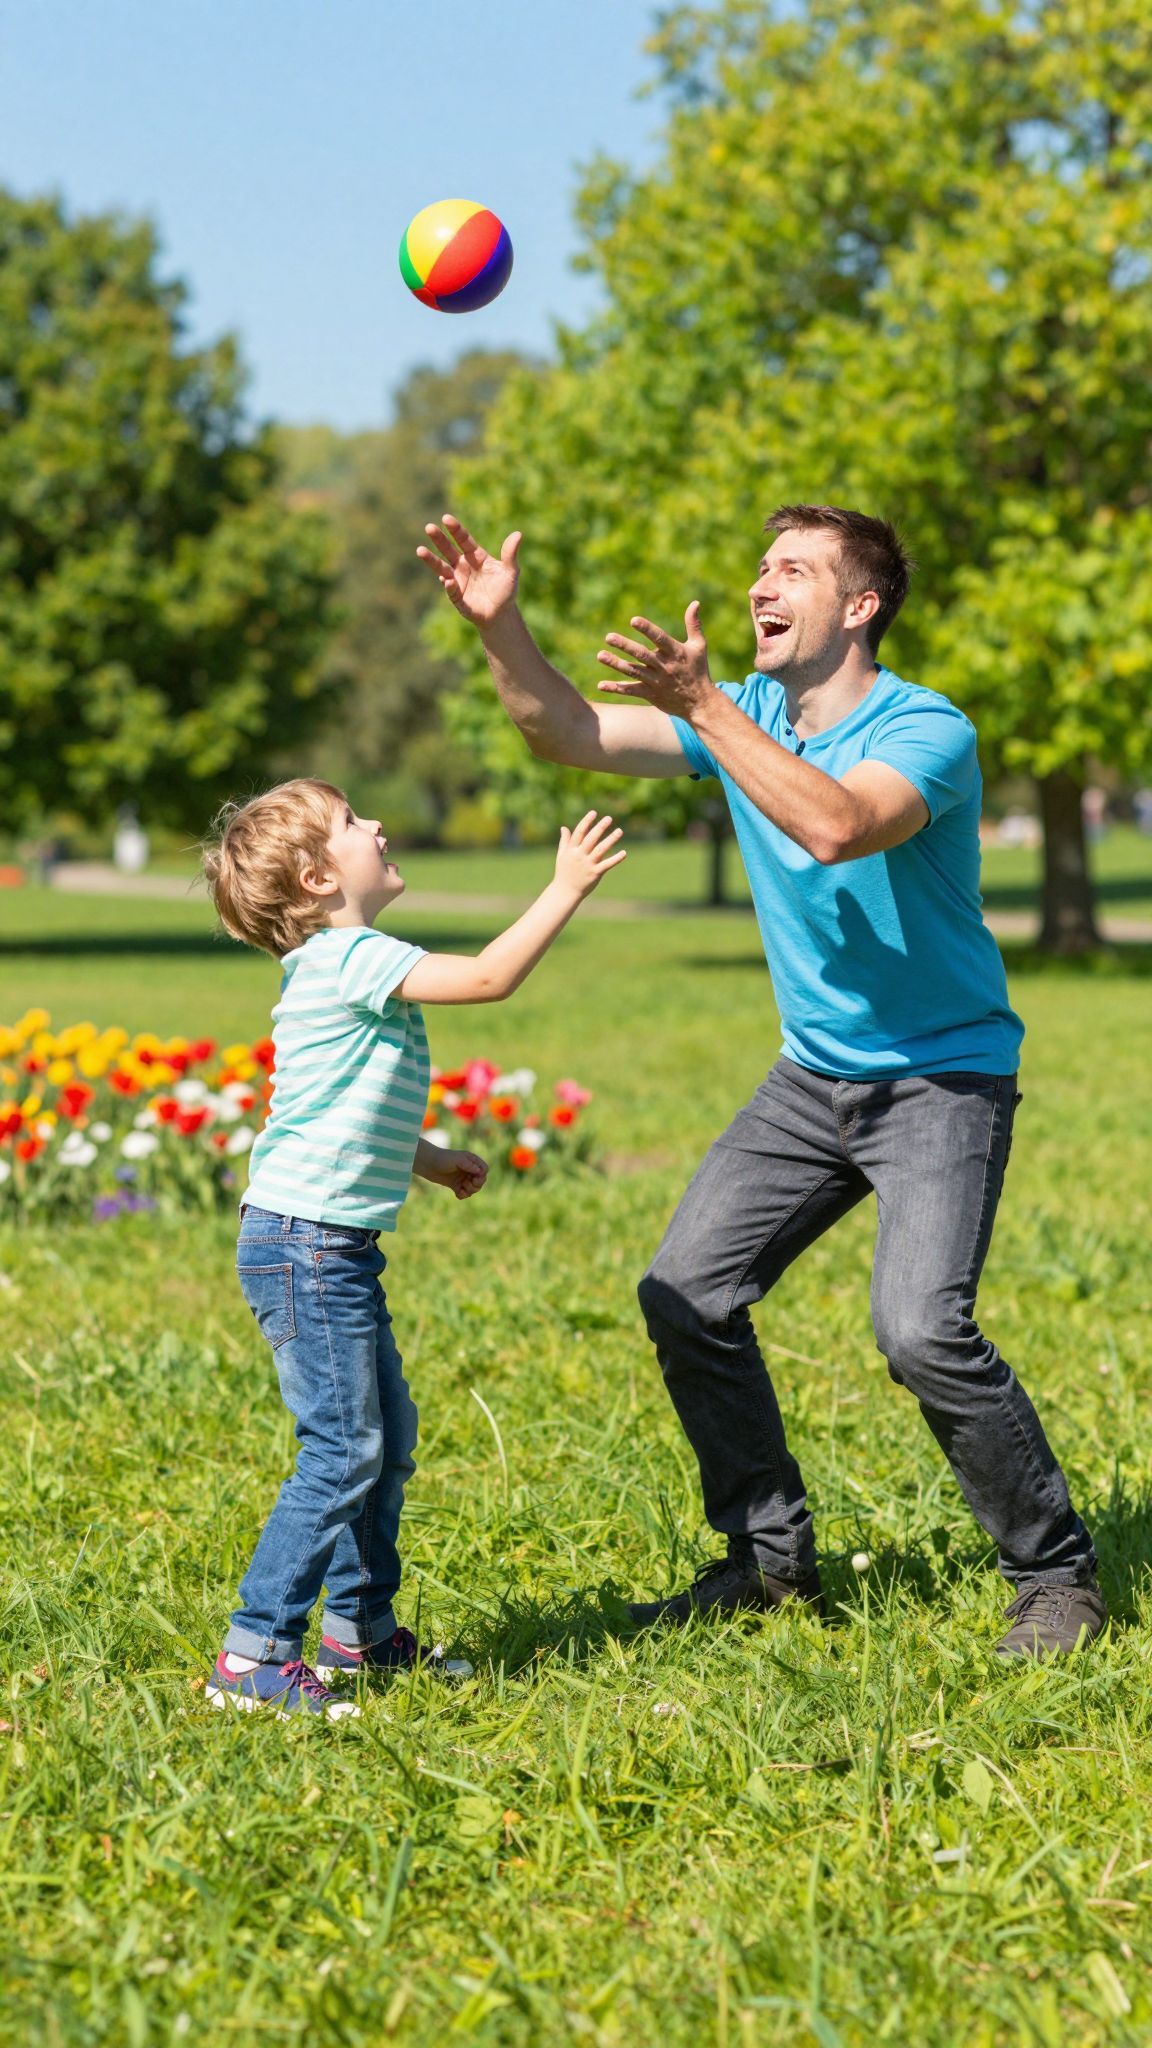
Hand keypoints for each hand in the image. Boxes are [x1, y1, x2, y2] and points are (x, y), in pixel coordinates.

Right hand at [416, 512, 520, 626]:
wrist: (501, 615)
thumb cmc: (506, 591)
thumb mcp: (511, 572)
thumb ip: (510, 554)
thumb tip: (518, 534)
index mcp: (475, 556)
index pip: (464, 539)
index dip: (455, 530)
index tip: (446, 519)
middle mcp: (463, 566)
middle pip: (448, 550)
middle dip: (439, 539)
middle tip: (429, 527)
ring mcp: (457, 581)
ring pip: (441, 568)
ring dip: (432, 560)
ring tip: (420, 550)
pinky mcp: (456, 597)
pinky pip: (451, 590)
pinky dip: (449, 586)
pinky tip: (448, 581)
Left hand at [418, 1145, 488, 1200]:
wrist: (427, 1164)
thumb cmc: (442, 1158)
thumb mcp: (457, 1159)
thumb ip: (469, 1165)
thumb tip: (480, 1172)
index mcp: (471, 1161)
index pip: (484, 1169)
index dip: (482, 1175)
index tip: (474, 1177)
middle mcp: (469, 1170)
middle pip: (481, 1181)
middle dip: (476, 1185)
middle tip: (467, 1184)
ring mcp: (463, 1178)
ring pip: (474, 1188)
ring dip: (470, 1190)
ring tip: (462, 1188)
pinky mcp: (456, 1185)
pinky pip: (464, 1193)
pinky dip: (463, 1195)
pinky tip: (457, 1194)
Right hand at [553, 811, 626, 897]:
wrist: (565, 891)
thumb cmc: (564, 872)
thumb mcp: (561, 855)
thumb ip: (564, 841)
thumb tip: (564, 828)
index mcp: (571, 849)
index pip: (579, 832)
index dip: (586, 822)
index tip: (594, 813)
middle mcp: (579, 855)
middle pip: (591, 838)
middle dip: (600, 827)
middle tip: (609, 818)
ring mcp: (588, 864)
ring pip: (600, 849)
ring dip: (611, 839)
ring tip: (620, 831)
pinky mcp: (595, 873)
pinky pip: (607, 864)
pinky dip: (616, 859)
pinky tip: (624, 853)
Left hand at [596, 603, 712, 717]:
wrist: (700, 703)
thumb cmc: (698, 670)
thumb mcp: (699, 646)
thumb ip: (693, 624)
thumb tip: (695, 602)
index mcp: (676, 653)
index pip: (660, 638)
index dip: (647, 629)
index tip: (633, 620)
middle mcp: (664, 667)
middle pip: (642, 655)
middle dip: (625, 646)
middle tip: (608, 637)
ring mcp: (656, 682)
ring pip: (633, 671)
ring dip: (616, 664)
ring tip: (600, 655)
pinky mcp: (650, 694)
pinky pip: (631, 691)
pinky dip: (616, 688)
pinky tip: (601, 685)